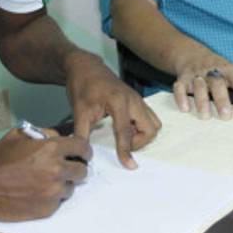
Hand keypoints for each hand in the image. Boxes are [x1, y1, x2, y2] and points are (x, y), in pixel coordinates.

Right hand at [0, 127, 91, 220]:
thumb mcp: (20, 135)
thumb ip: (44, 134)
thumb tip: (59, 138)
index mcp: (52, 148)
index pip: (83, 148)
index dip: (83, 151)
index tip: (82, 154)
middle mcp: (57, 170)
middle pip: (82, 170)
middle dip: (75, 168)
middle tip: (64, 169)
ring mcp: (53, 191)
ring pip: (71, 187)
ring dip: (62, 184)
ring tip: (44, 182)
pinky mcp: (47, 208)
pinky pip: (58, 201)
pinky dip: (51, 197)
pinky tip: (36, 192)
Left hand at [65, 52, 160, 169]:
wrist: (86, 67)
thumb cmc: (82, 86)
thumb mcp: (78, 111)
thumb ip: (82, 134)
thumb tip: (82, 155)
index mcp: (118, 101)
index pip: (126, 131)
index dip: (126, 150)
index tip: (129, 165)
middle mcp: (133, 100)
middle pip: (151, 128)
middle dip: (139, 142)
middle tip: (122, 144)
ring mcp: (138, 99)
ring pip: (154, 123)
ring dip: (142, 135)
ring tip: (124, 136)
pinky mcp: (138, 100)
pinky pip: (149, 118)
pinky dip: (141, 128)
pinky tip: (125, 128)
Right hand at [173, 55, 232, 119]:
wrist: (192, 54)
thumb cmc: (219, 68)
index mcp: (228, 70)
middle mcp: (212, 71)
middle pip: (217, 83)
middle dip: (221, 99)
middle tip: (226, 116)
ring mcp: (197, 74)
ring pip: (198, 85)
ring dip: (201, 101)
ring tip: (205, 116)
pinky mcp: (182, 78)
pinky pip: (179, 86)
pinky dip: (180, 96)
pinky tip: (185, 108)